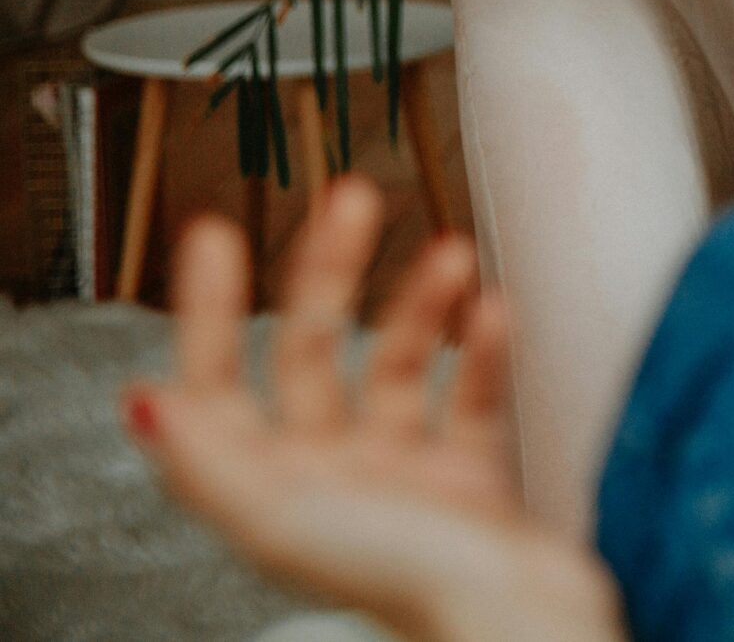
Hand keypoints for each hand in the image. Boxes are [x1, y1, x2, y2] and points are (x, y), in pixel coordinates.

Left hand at [119, 175, 625, 641]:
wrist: (521, 622)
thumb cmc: (405, 584)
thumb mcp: (283, 517)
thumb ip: (209, 459)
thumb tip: (144, 400)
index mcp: (272, 492)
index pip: (217, 383)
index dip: (209, 308)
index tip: (217, 235)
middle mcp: (331, 480)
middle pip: (313, 353)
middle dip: (329, 272)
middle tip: (350, 201)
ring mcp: (403, 479)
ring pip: (399, 364)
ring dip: (420, 301)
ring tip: (448, 254)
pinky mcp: (472, 482)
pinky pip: (473, 397)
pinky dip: (485, 350)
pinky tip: (494, 311)